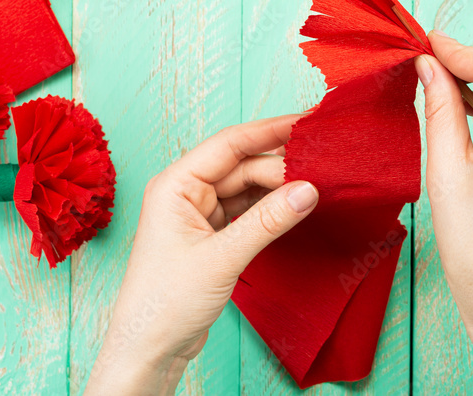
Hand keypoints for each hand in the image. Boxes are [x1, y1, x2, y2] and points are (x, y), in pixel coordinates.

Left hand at [84, 114, 318, 395]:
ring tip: (316, 185)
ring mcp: (199, 214)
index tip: (307, 122)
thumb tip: (309, 190)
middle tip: (322, 168)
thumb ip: (267, 221)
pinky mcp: (212, 236)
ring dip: (278, 187)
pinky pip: (247, 210)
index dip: (270, 130)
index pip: (230, 144)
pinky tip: (295, 207)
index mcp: (175, 184)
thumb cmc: (165, 303)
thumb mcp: (222, 258)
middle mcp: (186, 192)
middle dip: (281, 165)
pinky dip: (271, 208)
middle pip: (242, 164)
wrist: (149, 350)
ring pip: (248, 187)